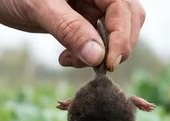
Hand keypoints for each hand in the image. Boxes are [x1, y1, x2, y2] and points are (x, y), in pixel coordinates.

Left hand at [0, 0, 145, 70]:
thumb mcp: (40, 9)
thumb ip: (70, 30)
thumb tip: (99, 57)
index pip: (124, 10)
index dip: (122, 38)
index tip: (108, 64)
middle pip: (129, 20)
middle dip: (115, 47)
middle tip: (93, 66)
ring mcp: (93, 6)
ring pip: (117, 33)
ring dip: (101, 54)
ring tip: (69, 61)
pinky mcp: (84, 20)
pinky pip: (99, 40)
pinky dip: (88, 54)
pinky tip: (66, 58)